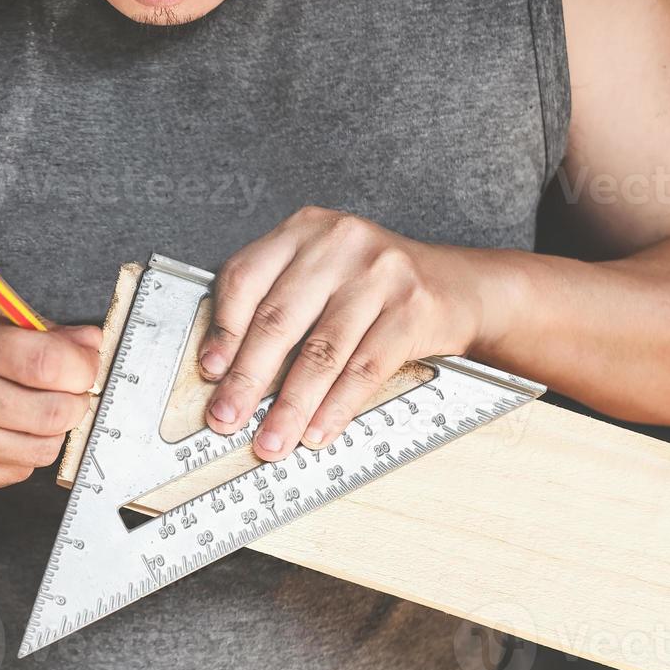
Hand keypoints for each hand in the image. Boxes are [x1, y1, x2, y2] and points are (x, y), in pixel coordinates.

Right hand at [0, 275, 101, 494]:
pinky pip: (13, 472)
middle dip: (74, 400)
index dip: (84, 365)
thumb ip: (31, 320)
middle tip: (64, 385)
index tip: (85, 361)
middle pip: (54, 416)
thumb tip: (92, 345)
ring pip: (40, 451)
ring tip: (26, 402)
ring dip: (48, 428)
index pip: (50, 364)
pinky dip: (18, 449)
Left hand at [200, 206, 504, 460]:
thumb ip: (275, 301)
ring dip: (291, 406)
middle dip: (248, 380)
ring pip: (321, 352)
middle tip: (226, 419)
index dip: (223, 330)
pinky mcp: (413, 309)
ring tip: (271, 440)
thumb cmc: (374, 285)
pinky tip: (317, 430)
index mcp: (304, 230)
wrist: (459, 285)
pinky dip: (336, 407)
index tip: (210, 372)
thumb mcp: (320, 273)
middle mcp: (340, 244)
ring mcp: (380, 274)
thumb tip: (223, 367)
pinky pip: (364, 369)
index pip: (246, 278)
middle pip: (279, 320)